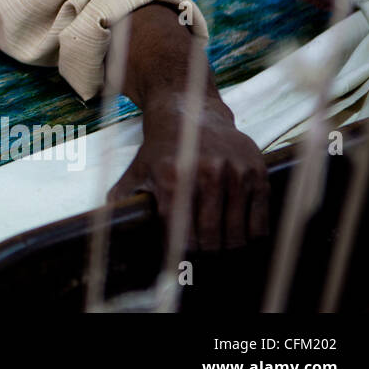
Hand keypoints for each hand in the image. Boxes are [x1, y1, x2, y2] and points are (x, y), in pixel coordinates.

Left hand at [107, 95, 269, 250]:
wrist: (191, 110)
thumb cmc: (162, 146)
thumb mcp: (138, 167)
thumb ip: (122, 195)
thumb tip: (108, 220)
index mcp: (172, 177)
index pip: (180, 234)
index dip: (182, 252)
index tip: (181, 258)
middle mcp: (204, 174)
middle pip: (210, 236)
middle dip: (206, 251)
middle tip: (204, 253)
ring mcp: (233, 173)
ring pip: (236, 231)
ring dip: (229, 246)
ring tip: (222, 246)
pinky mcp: (255, 171)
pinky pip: (260, 218)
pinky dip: (252, 233)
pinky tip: (242, 233)